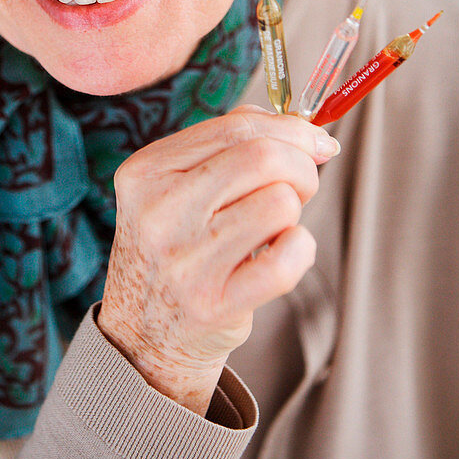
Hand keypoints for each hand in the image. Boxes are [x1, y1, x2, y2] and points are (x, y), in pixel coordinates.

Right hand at [97, 105, 339, 413]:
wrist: (142, 332)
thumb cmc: (175, 243)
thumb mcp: (175, 184)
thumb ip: (228, 142)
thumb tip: (301, 127)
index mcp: (147, 170)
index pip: (236, 127)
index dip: (292, 129)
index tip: (317, 142)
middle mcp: (160, 211)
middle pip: (263, 158)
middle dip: (301, 167)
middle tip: (298, 187)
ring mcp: (185, 261)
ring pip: (281, 204)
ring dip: (294, 212)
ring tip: (273, 227)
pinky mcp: (213, 304)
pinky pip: (287, 260)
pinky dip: (300, 250)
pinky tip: (282, 253)